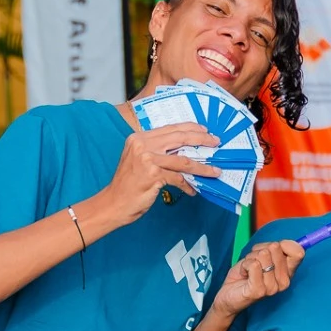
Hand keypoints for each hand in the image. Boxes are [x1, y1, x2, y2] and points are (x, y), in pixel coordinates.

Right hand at [80, 122, 219, 232]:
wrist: (114, 202)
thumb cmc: (128, 184)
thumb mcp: (139, 160)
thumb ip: (157, 151)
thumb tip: (184, 150)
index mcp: (139, 138)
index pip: (170, 128)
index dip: (190, 128)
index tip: (204, 131)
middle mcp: (142, 145)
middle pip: (179, 138)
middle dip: (201, 140)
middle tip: (216, 142)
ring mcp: (147, 159)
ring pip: (183, 160)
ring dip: (202, 167)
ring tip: (215, 171)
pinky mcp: (153, 174)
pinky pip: (178, 179)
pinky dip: (188, 185)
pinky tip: (193, 190)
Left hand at [212, 240, 304, 317]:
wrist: (228, 296)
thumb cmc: (246, 275)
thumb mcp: (262, 257)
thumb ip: (274, 249)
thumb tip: (282, 243)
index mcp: (288, 273)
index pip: (298, 252)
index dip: (284, 244)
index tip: (272, 248)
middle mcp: (284, 282)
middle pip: (275, 248)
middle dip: (259, 250)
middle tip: (254, 264)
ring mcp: (272, 288)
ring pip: (263, 255)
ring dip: (250, 258)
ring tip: (248, 270)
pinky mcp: (259, 291)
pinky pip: (253, 265)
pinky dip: (245, 265)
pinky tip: (244, 274)